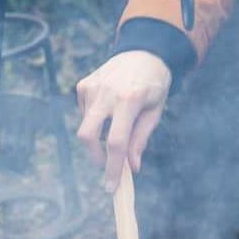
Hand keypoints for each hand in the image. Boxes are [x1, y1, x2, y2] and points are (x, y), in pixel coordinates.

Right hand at [75, 51, 172, 190]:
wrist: (144, 52)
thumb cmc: (154, 86)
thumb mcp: (155, 113)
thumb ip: (140, 139)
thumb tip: (132, 168)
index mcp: (130, 100)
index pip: (116, 142)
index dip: (113, 168)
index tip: (111, 187)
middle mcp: (107, 93)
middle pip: (87, 135)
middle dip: (94, 157)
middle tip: (107, 164)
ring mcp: (92, 87)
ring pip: (86, 126)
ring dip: (99, 136)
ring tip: (117, 123)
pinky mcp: (83, 85)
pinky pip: (84, 113)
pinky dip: (95, 120)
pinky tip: (110, 109)